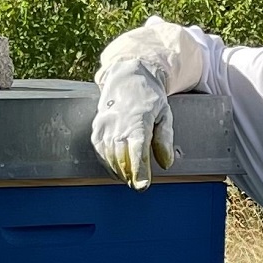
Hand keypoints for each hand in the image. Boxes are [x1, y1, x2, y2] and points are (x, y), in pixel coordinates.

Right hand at [90, 58, 173, 190]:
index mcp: (139, 119)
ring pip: (110, 158)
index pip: (138, 150)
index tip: (142, 185)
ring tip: (130, 178)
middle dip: (131, 175)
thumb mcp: (165, 114)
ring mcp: (105, 126)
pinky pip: (100, 152)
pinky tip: (118, 168)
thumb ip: (165, 139)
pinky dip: (109, 164)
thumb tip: (166, 163)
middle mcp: (119, 123)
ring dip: (120, 172)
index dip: (140, 171)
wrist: (127, 77)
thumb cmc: (149, 97)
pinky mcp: (96, 129)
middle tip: (138, 184)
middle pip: (123, 158)